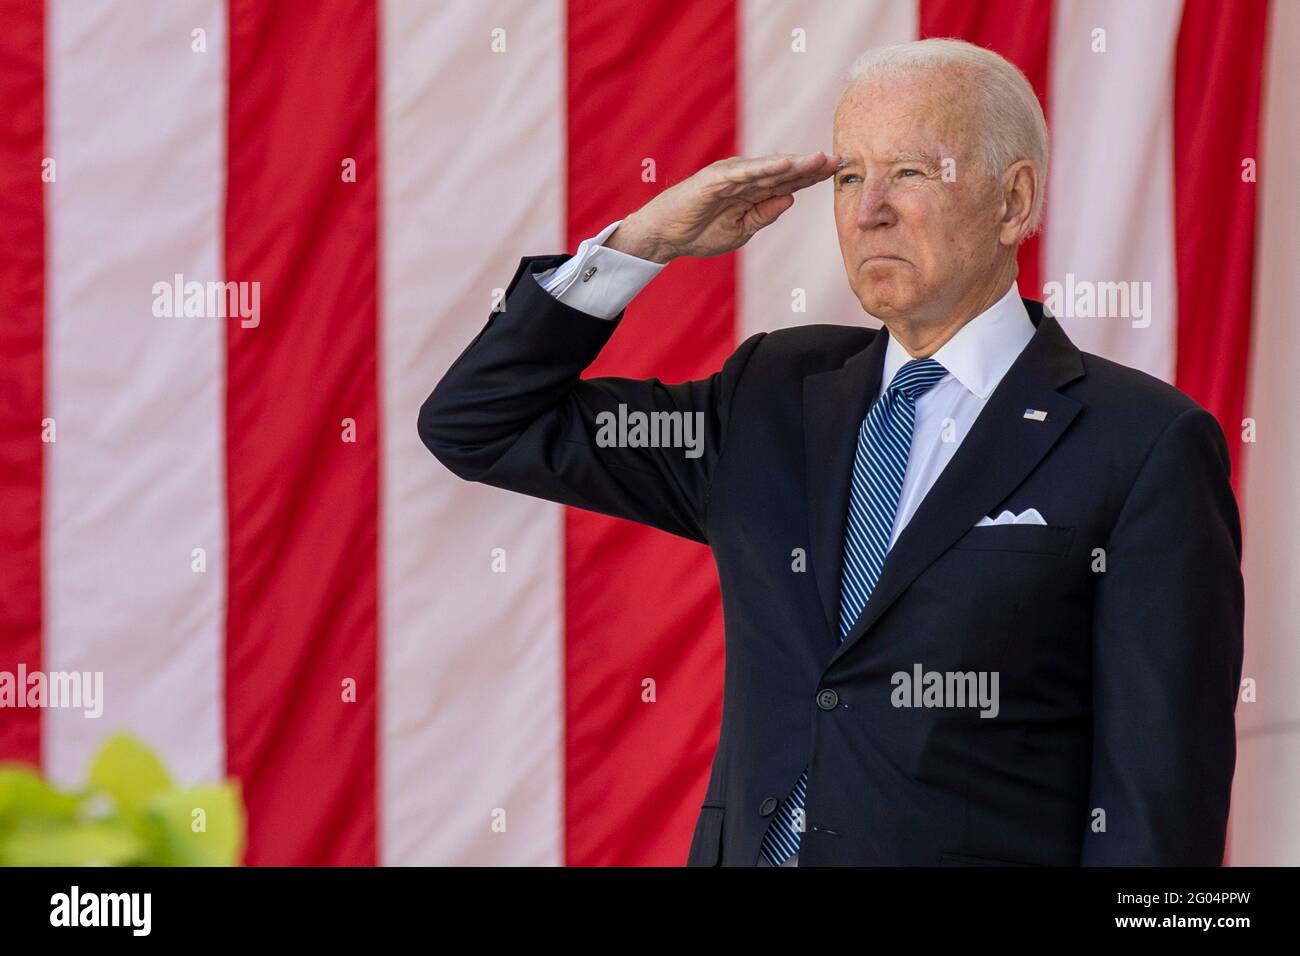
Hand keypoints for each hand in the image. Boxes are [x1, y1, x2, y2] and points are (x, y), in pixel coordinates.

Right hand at [606, 151, 840, 262]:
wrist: (666, 236)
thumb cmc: (700, 232)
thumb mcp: (742, 230)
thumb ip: (764, 214)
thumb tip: (790, 199)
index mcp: (753, 192)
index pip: (789, 182)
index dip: (813, 178)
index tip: (838, 173)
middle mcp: (745, 178)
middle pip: (785, 171)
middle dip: (812, 166)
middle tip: (840, 160)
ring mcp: (731, 176)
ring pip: (769, 169)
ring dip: (795, 164)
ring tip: (820, 160)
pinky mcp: (716, 179)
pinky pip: (745, 173)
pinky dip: (765, 168)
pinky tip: (785, 165)